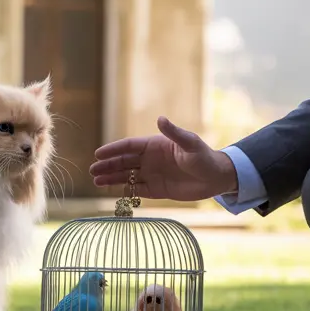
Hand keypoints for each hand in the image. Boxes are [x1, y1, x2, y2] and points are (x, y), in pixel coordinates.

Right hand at [88, 116, 236, 200]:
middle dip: (107, 165)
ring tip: (96, 182)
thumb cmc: (204, 157)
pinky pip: (136, 190)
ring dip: (111, 178)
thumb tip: (160, 119)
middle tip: (92, 170)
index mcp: (154, 145)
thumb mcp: (190, 143)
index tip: (98, 153)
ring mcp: (152, 174)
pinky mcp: (157, 190)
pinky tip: (111, 191)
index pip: (129, 146)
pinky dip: (124, 190)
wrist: (217, 178)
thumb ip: (174, 133)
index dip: (113, 149)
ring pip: (126, 176)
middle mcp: (150, 159)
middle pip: (124, 162)